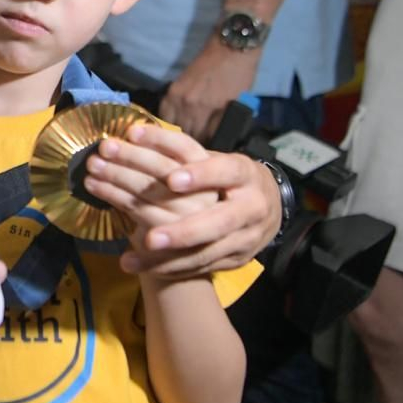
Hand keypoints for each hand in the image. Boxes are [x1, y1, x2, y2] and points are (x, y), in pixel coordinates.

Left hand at [81, 123, 218, 244]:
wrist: (190, 244)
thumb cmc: (181, 198)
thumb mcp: (182, 173)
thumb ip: (164, 155)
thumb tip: (129, 134)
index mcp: (210, 172)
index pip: (185, 148)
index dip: (158, 138)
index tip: (131, 132)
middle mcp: (206, 195)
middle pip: (164, 169)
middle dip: (130, 156)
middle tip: (104, 147)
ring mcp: (189, 218)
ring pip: (147, 191)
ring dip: (115, 176)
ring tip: (93, 166)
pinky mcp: (169, 237)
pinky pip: (136, 211)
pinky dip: (112, 196)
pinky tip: (95, 186)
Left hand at [84, 123, 279, 277]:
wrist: (269, 206)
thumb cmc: (230, 176)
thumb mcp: (217, 158)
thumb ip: (183, 152)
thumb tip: (133, 135)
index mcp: (245, 174)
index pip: (226, 171)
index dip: (201, 176)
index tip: (172, 180)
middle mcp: (250, 207)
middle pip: (219, 223)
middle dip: (183, 232)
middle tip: (150, 239)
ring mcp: (244, 238)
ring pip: (206, 252)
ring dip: (169, 257)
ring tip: (134, 255)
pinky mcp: (234, 260)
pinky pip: (198, 268)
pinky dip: (167, 268)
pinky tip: (138, 264)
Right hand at [161, 43, 257, 143]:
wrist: (230, 49)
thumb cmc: (240, 76)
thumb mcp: (239, 104)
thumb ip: (223, 124)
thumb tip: (214, 140)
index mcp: (212, 113)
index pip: (203, 141)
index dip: (204, 150)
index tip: (205, 156)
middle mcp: (192, 108)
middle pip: (185, 137)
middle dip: (189, 146)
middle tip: (192, 151)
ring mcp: (180, 98)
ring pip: (171, 127)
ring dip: (175, 135)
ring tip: (178, 142)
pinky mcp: (172, 91)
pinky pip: (164, 113)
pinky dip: (166, 122)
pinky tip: (169, 128)